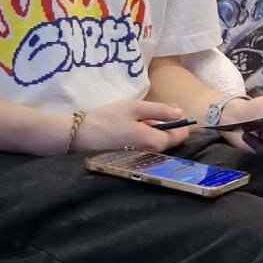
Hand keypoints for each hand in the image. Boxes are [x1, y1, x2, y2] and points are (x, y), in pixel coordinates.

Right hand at [73, 100, 189, 153]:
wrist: (81, 134)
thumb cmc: (108, 119)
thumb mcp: (135, 108)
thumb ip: (160, 110)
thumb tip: (180, 113)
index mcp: (154, 142)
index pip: (180, 136)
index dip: (181, 121)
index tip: (172, 108)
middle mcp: (151, 152)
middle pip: (170, 139)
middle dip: (169, 123)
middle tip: (157, 108)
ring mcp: (142, 154)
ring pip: (159, 140)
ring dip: (157, 127)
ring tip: (144, 113)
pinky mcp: (134, 154)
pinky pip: (148, 142)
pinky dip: (147, 131)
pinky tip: (136, 122)